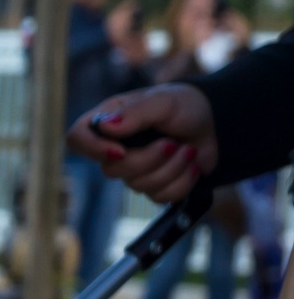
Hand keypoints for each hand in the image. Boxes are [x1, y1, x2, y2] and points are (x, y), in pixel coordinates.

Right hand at [67, 83, 218, 204]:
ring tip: (188, 149)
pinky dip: (182, 182)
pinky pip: (160, 197)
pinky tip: (192, 165)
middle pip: (111, 170)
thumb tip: (105, 127)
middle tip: (172, 143)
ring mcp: (135, 170)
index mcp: (109, 122)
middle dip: (148, 160)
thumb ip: (134, 113)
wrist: (221, 123)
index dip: (92, 149)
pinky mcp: (156, 186)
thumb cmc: (187, 105)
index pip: (77, 139)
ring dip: (172, 168)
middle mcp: (116, 148)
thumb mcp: (162, 101)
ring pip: (139, 186)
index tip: (120, 151)